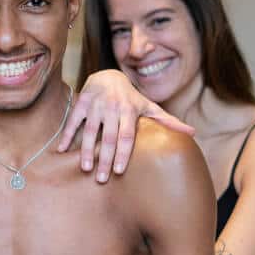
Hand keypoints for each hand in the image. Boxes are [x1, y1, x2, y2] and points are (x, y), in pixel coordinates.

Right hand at [57, 71, 194, 182]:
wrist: (108, 75)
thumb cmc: (131, 98)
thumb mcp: (149, 106)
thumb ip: (168, 121)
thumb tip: (193, 133)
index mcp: (129, 111)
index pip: (127, 136)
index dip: (123, 153)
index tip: (119, 171)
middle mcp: (112, 108)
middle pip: (108, 137)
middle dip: (105, 158)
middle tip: (102, 179)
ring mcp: (95, 105)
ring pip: (90, 130)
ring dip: (85, 150)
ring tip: (85, 168)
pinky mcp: (81, 103)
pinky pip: (72, 121)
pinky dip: (67, 135)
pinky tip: (61, 151)